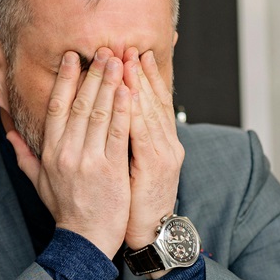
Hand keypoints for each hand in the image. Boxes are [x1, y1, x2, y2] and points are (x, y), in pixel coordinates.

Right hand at [6, 48, 131, 258]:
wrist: (85, 239)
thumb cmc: (65, 211)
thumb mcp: (39, 182)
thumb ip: (24, 155)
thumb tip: (9, 133)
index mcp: (51, 152)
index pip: (57, 107)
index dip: (65, 80)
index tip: (73, 57)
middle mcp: (67, 153)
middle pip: (80, 104)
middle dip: (92, 74)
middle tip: (103, 50)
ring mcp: (89, 161)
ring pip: (100, 114)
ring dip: (110, 84)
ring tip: (119, 61)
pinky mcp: (111, 170)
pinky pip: (118, 134)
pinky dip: (123, 110)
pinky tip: (130, 91)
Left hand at [122, 48, 183, 252]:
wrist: (150, 233)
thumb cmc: (136, 203)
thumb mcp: (136, 168)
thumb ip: (126, 142)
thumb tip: (112, 120)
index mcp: (162, 143)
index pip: (153, 102)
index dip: (145, 77)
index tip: (134, 54)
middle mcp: (167, 143)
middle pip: (153, 100)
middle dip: (139, 72)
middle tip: (128, 46)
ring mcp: (164, 154)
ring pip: (149, 111)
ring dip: (138, 84)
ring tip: (126, 60)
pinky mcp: (156, 166)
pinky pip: (143, 134)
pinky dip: (135, 112)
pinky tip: (127, 94)